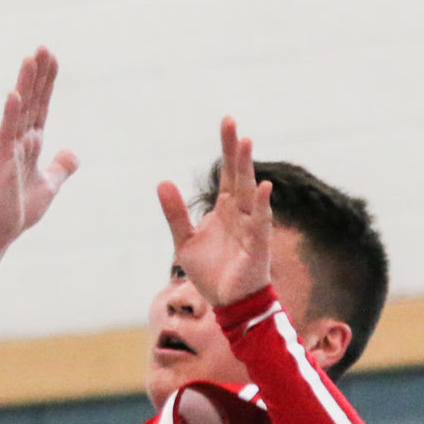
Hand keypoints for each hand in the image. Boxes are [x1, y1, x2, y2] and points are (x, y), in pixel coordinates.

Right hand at [0, 48, 78, 247]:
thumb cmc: (17, 211)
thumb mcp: (49, 186)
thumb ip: (60, 167)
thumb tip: (72, 154)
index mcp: (30, 145)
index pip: (41, 107)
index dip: (47, 83)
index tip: (51, 57)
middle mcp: (18, 143)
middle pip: (31, 102)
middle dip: (37, 76)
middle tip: (43, 47)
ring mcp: (9, 151)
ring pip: (18, 112)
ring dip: (25, 86)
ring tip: (29, 59)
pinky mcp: (2, 165)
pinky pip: (6, 136)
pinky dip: (10, 115)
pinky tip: (14, 95)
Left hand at [157, 116, 271, 307]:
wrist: (227, 302)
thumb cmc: (211, 271)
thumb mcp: (184, 240)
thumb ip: (175, 213)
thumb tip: (162, 182)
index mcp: (225, 208)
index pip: (227, 172)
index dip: (227, 148)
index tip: (227, 121)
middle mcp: (241, 212)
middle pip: (238, 174)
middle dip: (235, 149)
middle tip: (231, 122)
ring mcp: (252, 226)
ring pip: (249, 192)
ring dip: (247, 168)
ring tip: (246, 142)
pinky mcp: (257, 246)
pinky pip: (260, 223)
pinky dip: (260, 206)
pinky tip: (261, 188)